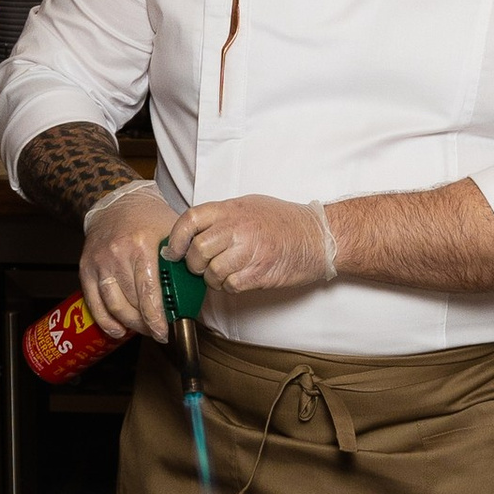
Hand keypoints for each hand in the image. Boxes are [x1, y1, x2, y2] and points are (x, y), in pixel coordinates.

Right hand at [76, 182, 171, 340]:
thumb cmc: (148, 219)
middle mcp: (118, 255)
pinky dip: (106, 321)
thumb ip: (185, 259)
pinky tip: (118, 329)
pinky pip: (94, 303)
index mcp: (142, 246)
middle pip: (133, 303)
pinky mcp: (86, 269)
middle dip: (147, 324)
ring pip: (114, 306)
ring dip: (130, 324)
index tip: (165, 332)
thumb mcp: (173, 231)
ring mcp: (100, 263)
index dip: (157, 319)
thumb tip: (197, 290)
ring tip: (143, 328)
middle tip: (158, 332)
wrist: (116, 203)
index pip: (150, 292)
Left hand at [167, 195, 333, 295]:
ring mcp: (249, 251)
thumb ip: (221, 218)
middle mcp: (238, 228)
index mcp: (232, 209)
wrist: (320, 236)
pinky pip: (230, 286)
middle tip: (203, 266)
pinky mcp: (259, 272)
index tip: (173, 251)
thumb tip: (192, 233)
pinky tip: (241, 278)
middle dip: (195, 264)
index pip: (189, 220)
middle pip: (197, 251)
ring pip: (211, 272)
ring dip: (214, 279)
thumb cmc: (285, 222)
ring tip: (227, 273)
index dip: (176, 239)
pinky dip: (230, 287)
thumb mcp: (250, 206)